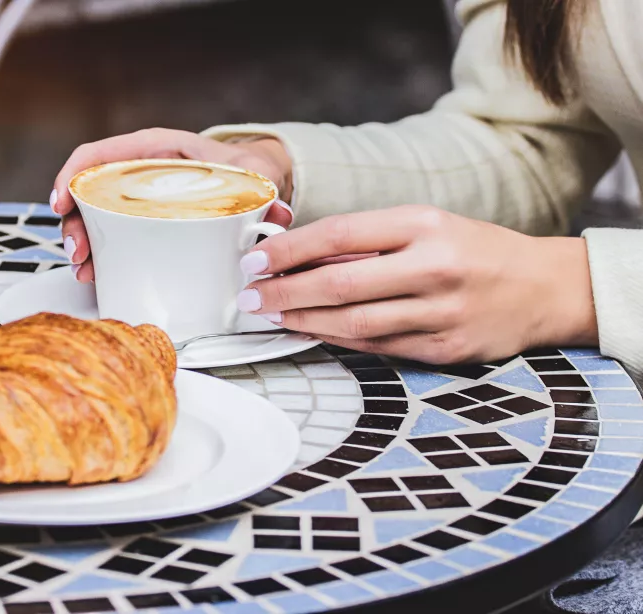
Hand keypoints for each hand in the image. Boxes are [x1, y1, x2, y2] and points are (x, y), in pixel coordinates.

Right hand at [51, 128, 294, 281]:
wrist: (250, 178)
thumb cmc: (243, 168)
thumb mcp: (251, 173)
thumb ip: (266, 193)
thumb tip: (277, 215)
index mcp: (157, 149)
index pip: (100, 154)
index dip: (73, 175)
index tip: (63, 201)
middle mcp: (138, 170)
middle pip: (88, 190)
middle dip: (73, 222)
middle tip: (77, 252)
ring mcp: (135, 195)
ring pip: (92, 213)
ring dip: (80, 241)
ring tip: (83, 268)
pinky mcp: (139, 218)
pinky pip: (107, 229)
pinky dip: (97, 250)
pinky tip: (94, 271)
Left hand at [237, 205, 598, 363]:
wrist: (544, 289)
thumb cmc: (475, 250)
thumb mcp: (428, 225)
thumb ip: (370, 239)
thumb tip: (301, 255)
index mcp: (425, 225)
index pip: (339, 233)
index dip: (289, 249)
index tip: (256, 259)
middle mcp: (434, 267)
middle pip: (339, 283)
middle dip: (283, 292)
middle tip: (248, 297)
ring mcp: (440, 313)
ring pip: (353, 323)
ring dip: (302, 321)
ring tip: (270, 316)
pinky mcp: (444, 350)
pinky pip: (375, 347)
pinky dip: (336, 339)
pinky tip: (310, 331)